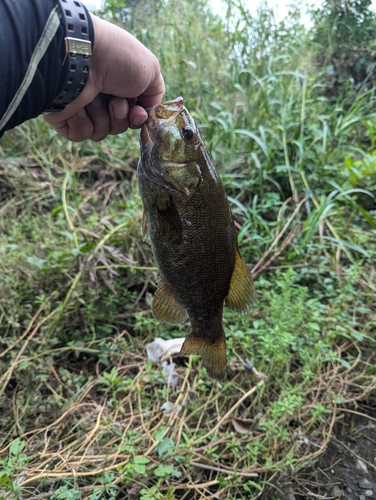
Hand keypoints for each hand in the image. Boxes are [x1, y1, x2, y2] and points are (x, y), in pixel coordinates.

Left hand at [43, 15, 164, 141]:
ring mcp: (81, 106)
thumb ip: (155, 92)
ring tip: (95, 98)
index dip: (138, 118)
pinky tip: (80, 105)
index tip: (138, 112)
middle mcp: (100, 95)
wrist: (81, 58)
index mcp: (118, 85)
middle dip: (120, 117)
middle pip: (119, 126)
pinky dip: (84, 123)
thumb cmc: (117, 60)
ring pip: (101, 132)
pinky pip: (81, 135)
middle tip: (115, 101)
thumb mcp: (150, 70)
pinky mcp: (64, 117)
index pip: (133, 115)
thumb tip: (146, 110)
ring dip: (103, 118)